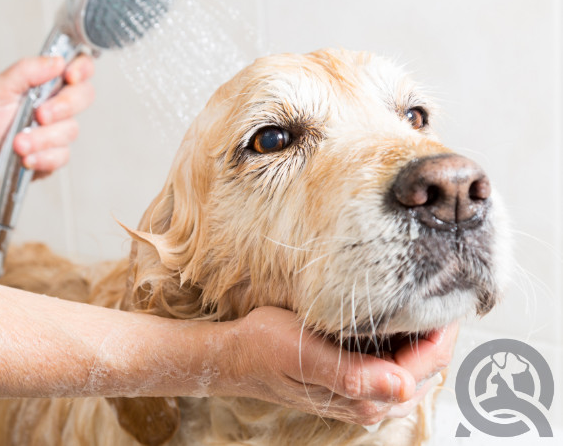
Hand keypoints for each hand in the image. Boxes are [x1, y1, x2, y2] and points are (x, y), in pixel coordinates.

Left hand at [0, 55, 94, 186]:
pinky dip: (42, 157)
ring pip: (70, 130)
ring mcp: (57, 131)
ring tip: (17, 143)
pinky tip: (25, 158)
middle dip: (63, 107)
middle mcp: (57, 105)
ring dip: (42, 138)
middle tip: (40, 115)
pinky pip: (62, 156)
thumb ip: (26, 70)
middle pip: (84, 96)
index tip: (69, 76)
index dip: (82, 69)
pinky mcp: (54, 156)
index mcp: (46, 83)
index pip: (79, 68)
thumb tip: (56, 62)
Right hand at [221, 307, 455, 425]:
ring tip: (425, 295)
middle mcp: (372, 402)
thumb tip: (403, 387)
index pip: (429, 361)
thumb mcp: (305, 354)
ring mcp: (365, 394)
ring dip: (424, 334)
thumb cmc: (265, 349)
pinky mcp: (356, 382)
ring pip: (416, 364)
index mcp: (366, 398)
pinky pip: (396, 362)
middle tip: (443, 284)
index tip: (451, 288)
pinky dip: (405, 339)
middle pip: (429, 365)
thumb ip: (354, 375)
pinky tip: (396, 315)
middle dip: (439, 328)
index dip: (445, 326)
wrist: (235, 355)